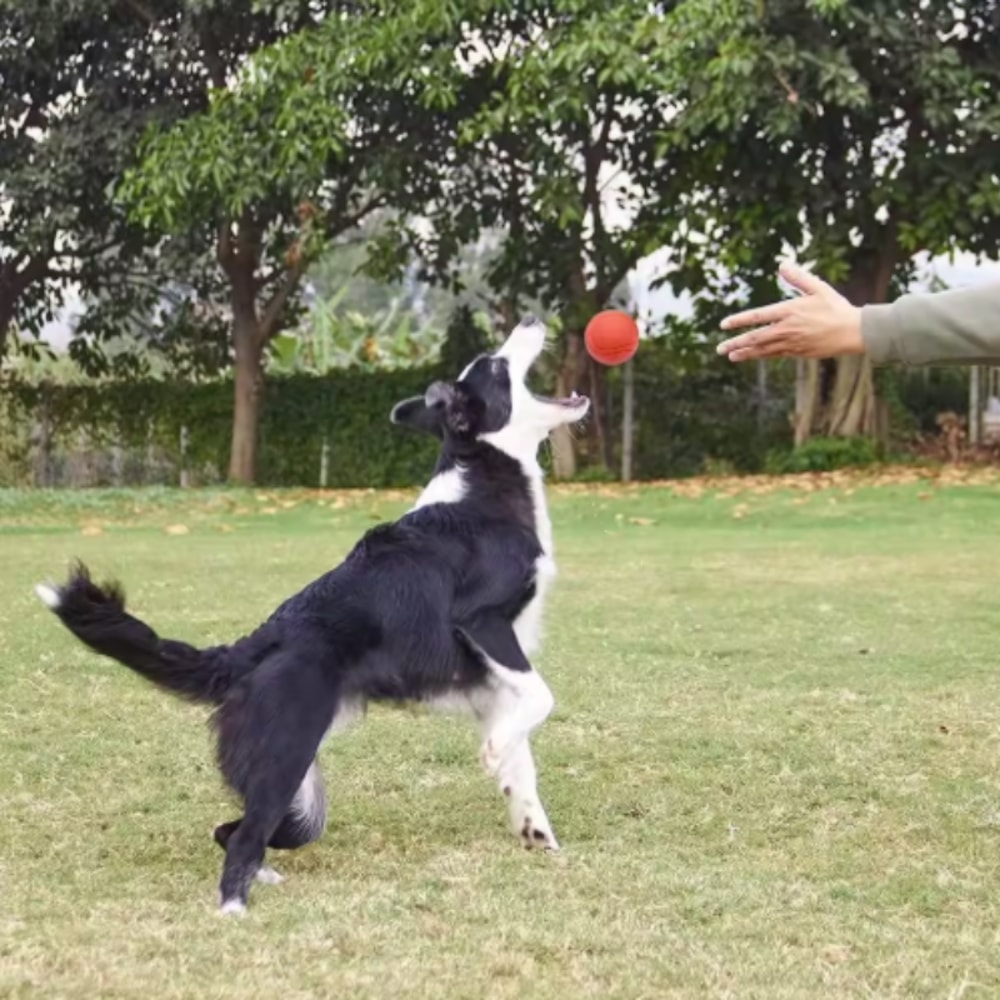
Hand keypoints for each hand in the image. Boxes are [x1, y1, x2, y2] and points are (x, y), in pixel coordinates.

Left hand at [716, 261, 864, 361]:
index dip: (739, 320)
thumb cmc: (836, 307)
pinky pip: (774, 355)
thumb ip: (798, 278)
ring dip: (745, 353)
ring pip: (762, 350)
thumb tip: (782, 265)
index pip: (757, 316)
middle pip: (755, 337)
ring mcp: (791, 343)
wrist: (853, 332)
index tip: (723, 324)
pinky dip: (761, 356)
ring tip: (730, 356)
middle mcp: (786, 329)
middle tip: (719, 348)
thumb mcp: (817, 288)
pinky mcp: (797, 353)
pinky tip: (752, 357)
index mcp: (788, 311)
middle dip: (735, 343)